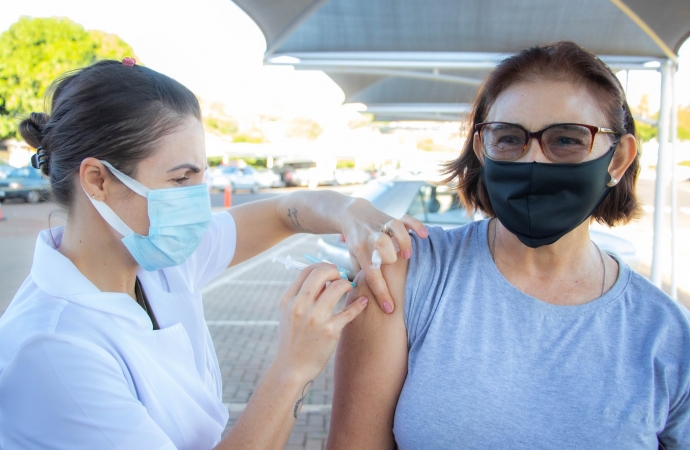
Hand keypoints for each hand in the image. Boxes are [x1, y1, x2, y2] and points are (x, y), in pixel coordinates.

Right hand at [273, 264, 368, 380]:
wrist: (292, 368)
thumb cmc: (293, 339)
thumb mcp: (290, 314)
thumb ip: (303, 296)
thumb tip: (325, 279)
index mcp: (289, 299)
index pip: (307, 271)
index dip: (322, 266)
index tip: (331, 272)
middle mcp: (300, 306)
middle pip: (321, 273)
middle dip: (335, 272)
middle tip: (341, 278)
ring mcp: (315, 318)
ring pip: (338, 287)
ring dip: (347, 285)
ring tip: (349, 289)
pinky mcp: (330, 330)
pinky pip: (349, 311)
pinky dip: (359, 304)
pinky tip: (363, 303)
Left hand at [341, 199, 427, 313]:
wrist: (352, 215)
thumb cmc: (357, 245)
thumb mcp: (355, 261)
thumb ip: (363, 276)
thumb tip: (370, 301)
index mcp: (361, 251)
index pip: (371, 274)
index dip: (381, 293)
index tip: (390, 308)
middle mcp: (371, 238)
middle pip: (381, 244)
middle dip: (390, 257)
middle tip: (395, 266)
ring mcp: (382, 226)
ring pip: (394, 228)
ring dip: (403, 241)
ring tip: (408, 255)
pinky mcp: (392, 218)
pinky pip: (406, 219)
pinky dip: (416, 226)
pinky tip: (424, 236)